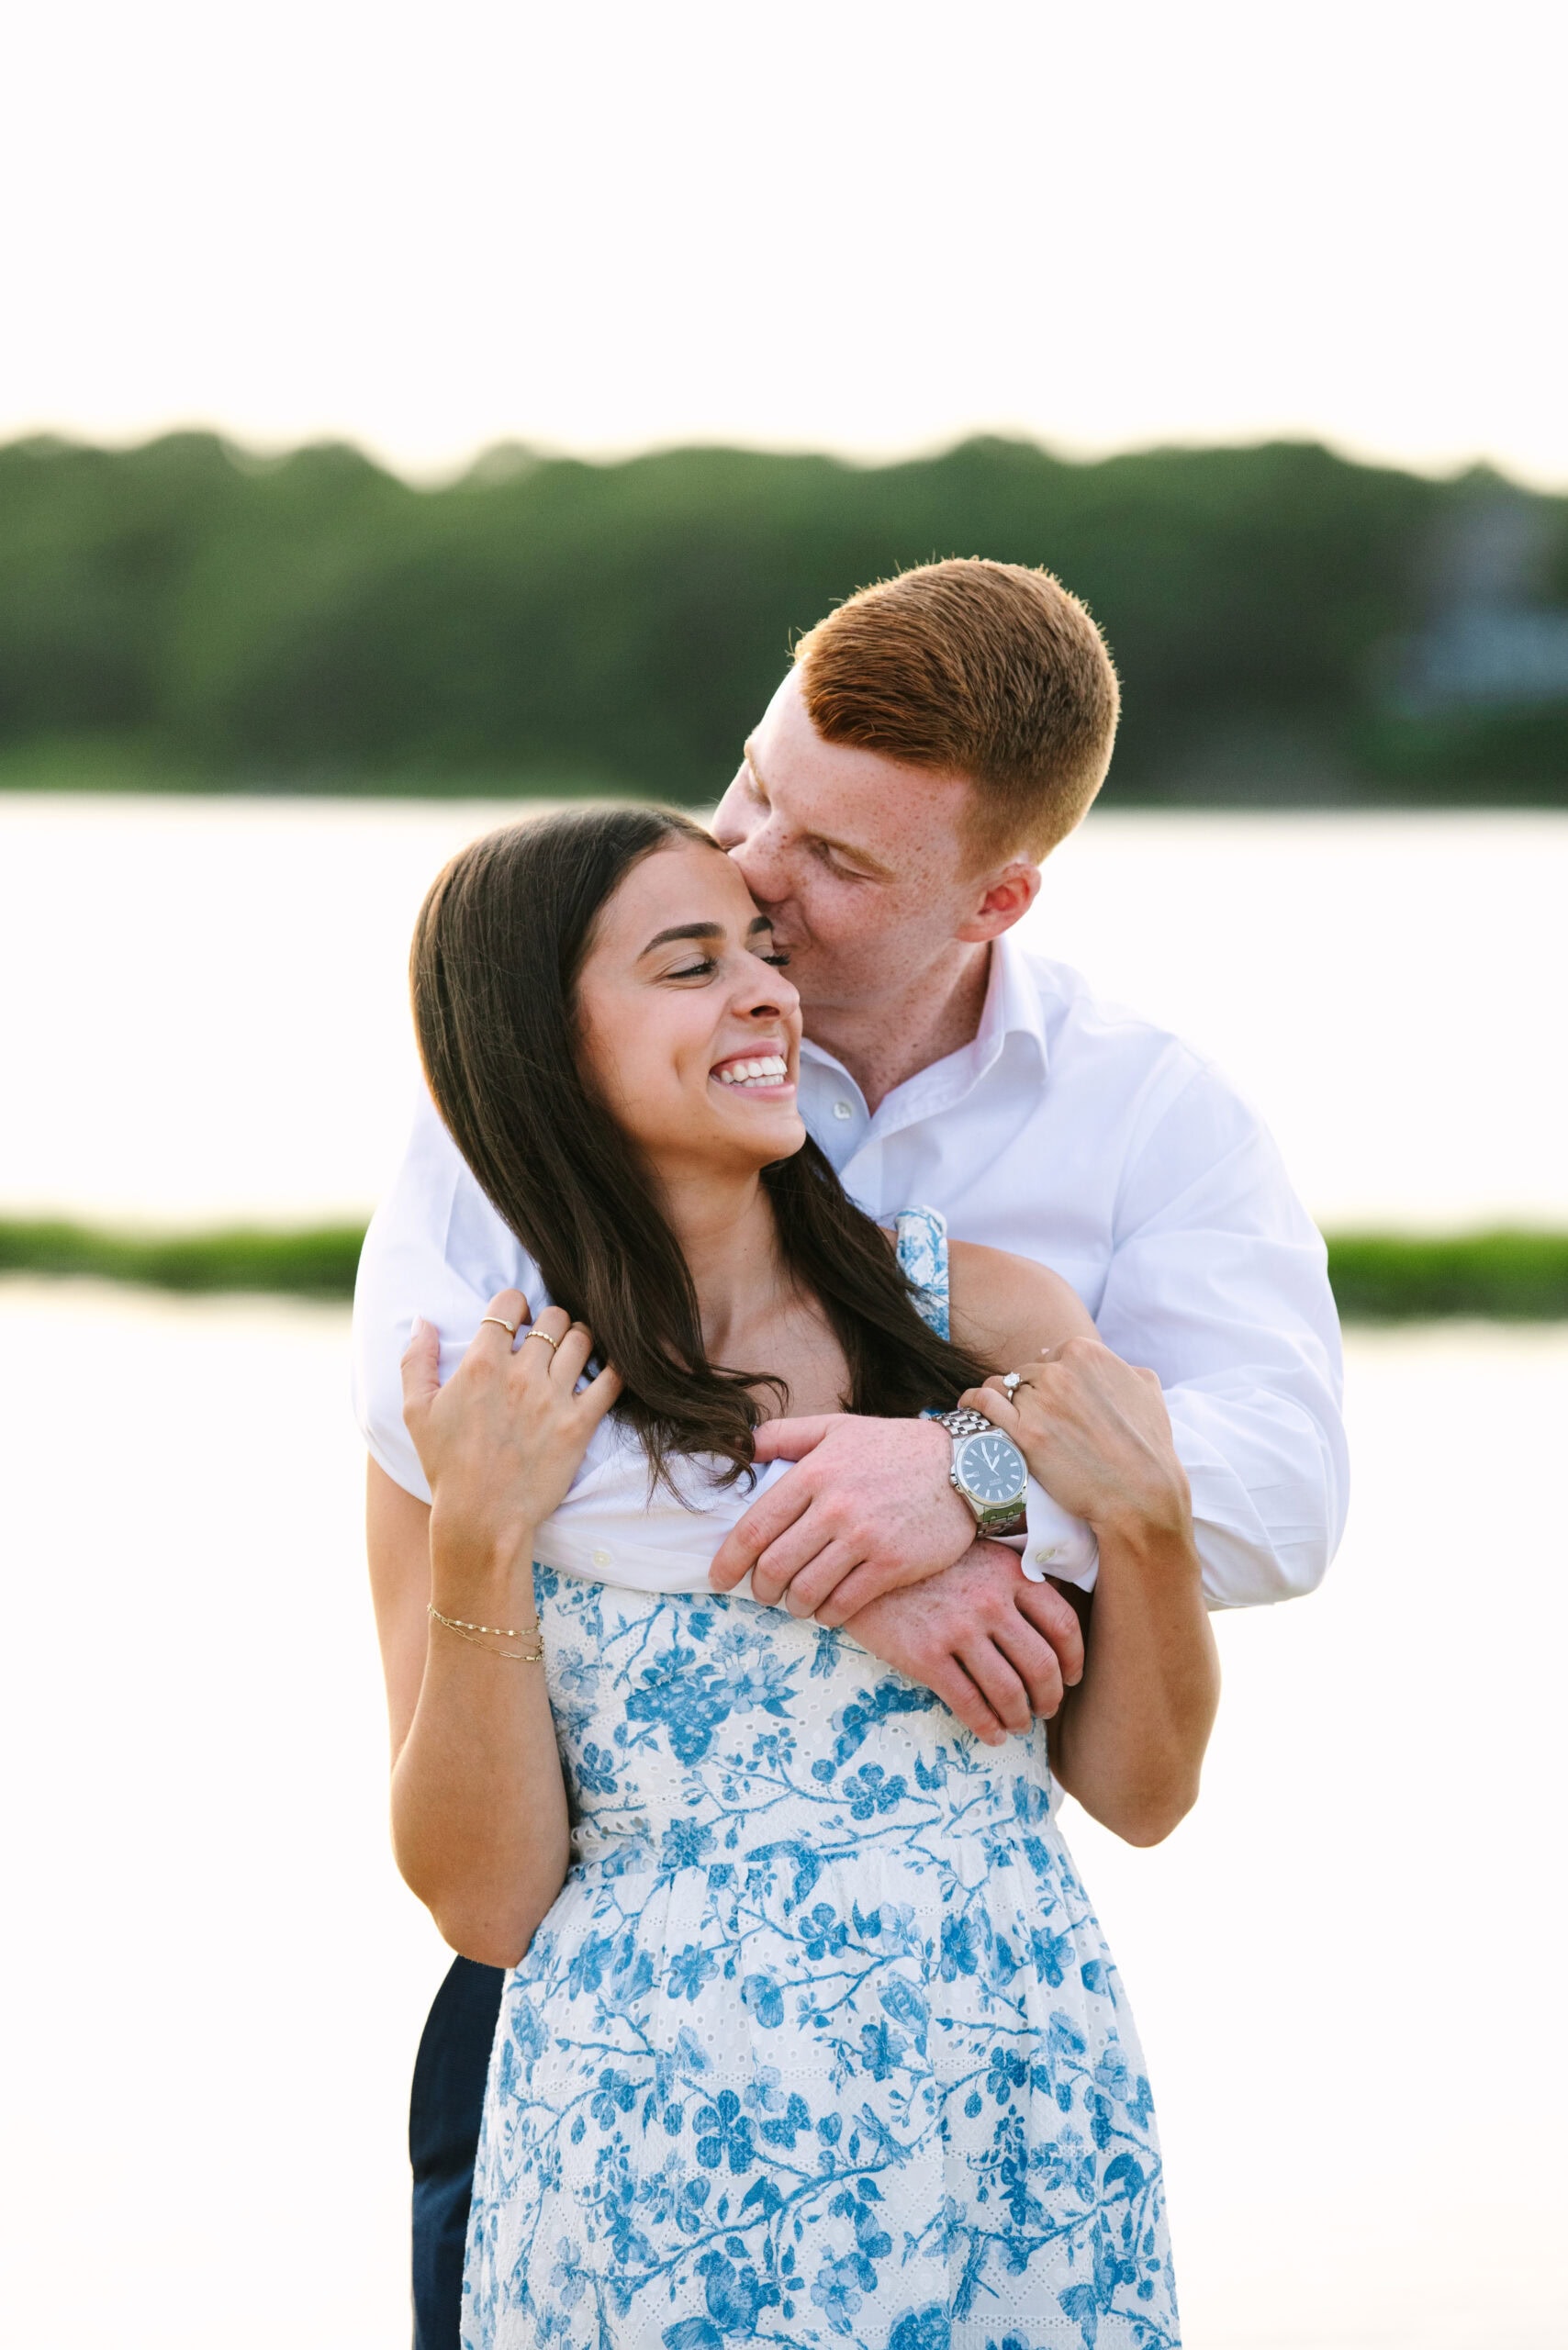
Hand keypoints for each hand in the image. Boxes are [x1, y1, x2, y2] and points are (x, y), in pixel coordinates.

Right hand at [401, 1290, 621, 1586]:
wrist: (481, 1518)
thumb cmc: (446, 1466)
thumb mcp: (416, 1411)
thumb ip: (416, 1360)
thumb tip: (423, 1321)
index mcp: (482, 1364)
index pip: (510, 1302)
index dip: (514, 1304)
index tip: (515, 1319)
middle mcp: (521, 1374)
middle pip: (553, 1317)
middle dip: (550, 1321)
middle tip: (546, 1340)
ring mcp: (553, 1398)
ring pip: (583, 1339)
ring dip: (579, 1340)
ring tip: (572, 1355)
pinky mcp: (580, 1423)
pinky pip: (611, 1378)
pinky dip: (613, 1367)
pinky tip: (604, 1371)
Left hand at [708, 1413, 974, 1622]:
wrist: (966, 1467)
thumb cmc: (895, 1447)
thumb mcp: (838, 1427)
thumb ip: (784, 1435)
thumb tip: (740, 1448)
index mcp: (814, 1473)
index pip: (755, 1527)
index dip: (729, 1560)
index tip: (720, 1578)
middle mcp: (834, 1506)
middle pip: (775, 1566)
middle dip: (760, 1588)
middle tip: (762, 1593)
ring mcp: (864, 1538)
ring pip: (806, 1591)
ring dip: (793, 1606)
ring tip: (795, 1603)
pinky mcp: (892, 1565)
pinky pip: (844, 1604)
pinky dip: (827, 1614)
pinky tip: (827, 1609)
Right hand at [844, 1539, 1085, 1745]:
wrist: (863, 1565)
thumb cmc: (926, 1563)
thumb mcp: (977, 1554)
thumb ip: (1014, 1579)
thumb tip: (1053, 1618)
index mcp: (1011, 1573)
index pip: (1063, 1625)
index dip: (1074, 1660)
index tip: (1072, 1678)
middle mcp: (990, 1600)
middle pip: (1041, 1665)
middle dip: (1050, 1697)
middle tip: (1046, 1709)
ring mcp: (958, 1628)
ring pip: (1009, 1690)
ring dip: (1020, 1717)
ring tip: (1018, 1725)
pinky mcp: (926, 1655)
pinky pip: (969, 1703)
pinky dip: (987, 1727)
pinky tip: (991, 1734)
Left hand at [965, 1337, 1188, 1537]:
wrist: (1141, 1495)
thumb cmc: (1149, 1447)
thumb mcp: (1147, 1389)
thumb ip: (1120, 1367)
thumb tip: (1100, 1361)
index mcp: (1086, 1353)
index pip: (1051, 1356)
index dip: (1050, 1380)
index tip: (1051, 1401)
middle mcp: (1059, 1370)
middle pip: (1025, 1373)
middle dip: (1028, 1393)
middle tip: (1034, 1419)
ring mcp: (1040, 1401)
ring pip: (1001, 1386)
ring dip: (1002, 1401)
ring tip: (1001, 1419)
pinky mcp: (1023, 1433)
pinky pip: (983, 1403)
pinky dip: (972, 1403)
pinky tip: (969, 1409)